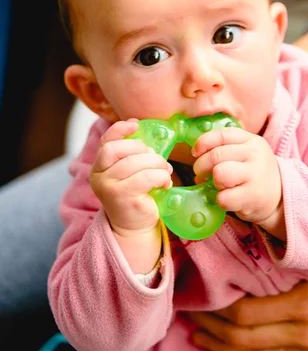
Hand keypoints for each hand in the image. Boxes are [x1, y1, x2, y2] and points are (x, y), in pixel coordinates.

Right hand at [90, 119, 172, 234]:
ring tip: (165, 170)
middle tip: (157, 158)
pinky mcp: (123, 199)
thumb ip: (131, 152)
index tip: (136, 124)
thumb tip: (139, 126)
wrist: (134, 226)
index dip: (120, 129)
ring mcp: (109, 188)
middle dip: (142, 149)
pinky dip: (160, 176)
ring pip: (135, 163)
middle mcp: (99, 176)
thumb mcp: (130, 171)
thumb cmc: (135, 193)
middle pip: (118, 149)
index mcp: (99, 166)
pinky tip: (165, 182)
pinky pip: (146, 178)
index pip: (105, 141)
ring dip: (157, 163)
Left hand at [187, 274, 307, 350]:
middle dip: (215, 334)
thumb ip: (295, 262)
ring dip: (227, 350)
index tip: (203, 303)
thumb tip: (259, 249)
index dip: (220, 313)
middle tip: (193, 323)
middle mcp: (305, 339)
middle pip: (246, 342)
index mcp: (305, 312)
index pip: (247, 318)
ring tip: (204, 340)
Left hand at [192, 128, 282, 237]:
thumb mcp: (246, 153)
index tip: (195, 153)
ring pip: (219, 174)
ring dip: (214, 182)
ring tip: (220, 185)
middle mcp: (255, 155)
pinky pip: (223, 197)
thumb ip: (225, 148)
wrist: (280, 197)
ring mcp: (255, 175)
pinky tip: (229, 199)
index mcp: (251, 140)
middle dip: (201, 166)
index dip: (203, 142)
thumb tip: (196, 154)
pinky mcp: (252, 196)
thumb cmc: (254, 173)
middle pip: (216, 155)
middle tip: (200, 173)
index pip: (222, 135)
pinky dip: (221, 200)